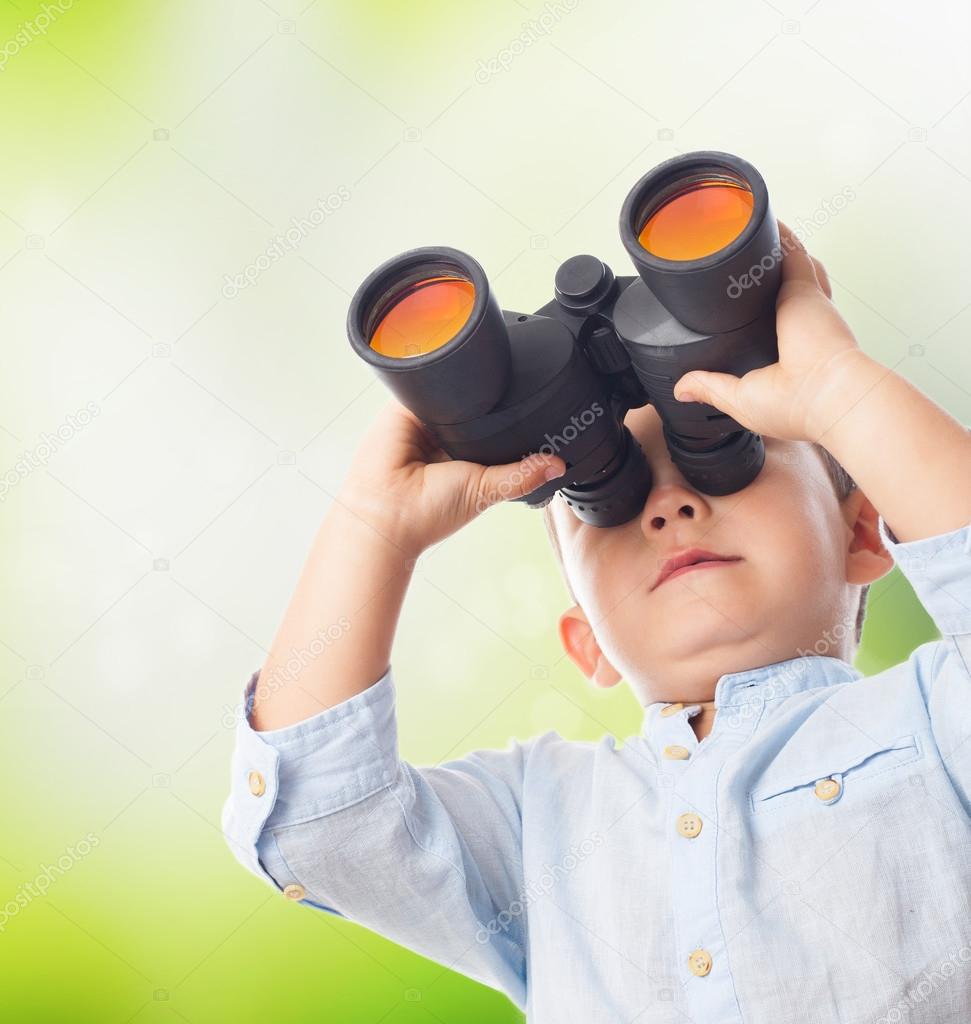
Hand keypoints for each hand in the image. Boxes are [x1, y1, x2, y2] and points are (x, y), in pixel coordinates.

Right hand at [337, 398, 565, 557]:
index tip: (534, 410)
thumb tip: (558, 465)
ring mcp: (423, 421)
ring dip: (465, 394)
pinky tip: (448, 388)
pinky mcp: (403, 408)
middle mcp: (443, 438)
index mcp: (464, 457)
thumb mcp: (486, 491)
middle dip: (490, 404)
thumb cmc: (428, 513)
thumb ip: (520, 474)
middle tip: (512, 396)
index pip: (491, 430)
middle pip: (473, 409)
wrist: (387, 511)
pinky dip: (438, 384)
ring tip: (479, 394)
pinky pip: (425, 386)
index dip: (509, 422)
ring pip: (452, 394)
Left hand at [671, 221, 866, 441]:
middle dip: (761, 276)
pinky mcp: (803, 286)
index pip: (767, 323)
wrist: (829, 393)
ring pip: (787, 266)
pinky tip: (762, 219)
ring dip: (770, 249)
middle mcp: (798, 324)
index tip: (731, 306)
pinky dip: (778, 234)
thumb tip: (682, 389)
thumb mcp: (740, 400)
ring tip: (744, 233)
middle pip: (779, 289)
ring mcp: (803, 302)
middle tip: (733, 263)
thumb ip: (710, 387)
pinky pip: (790, 250)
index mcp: (785, 351)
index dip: (753, 313)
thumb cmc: (797, 405)